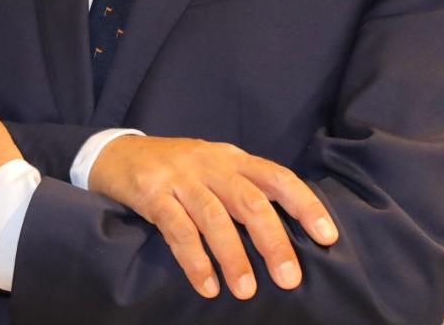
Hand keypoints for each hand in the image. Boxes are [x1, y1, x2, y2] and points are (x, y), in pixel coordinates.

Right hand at [90, 135, 338, 300]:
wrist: (116, 153)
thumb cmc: (175, 168)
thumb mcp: (213, 167)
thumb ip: (244, 190)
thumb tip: (286, 234)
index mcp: (232, 158)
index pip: (278, 177)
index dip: (305, 205)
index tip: (327, 237)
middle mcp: (209, 164)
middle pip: (250, 201)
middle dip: (273, 242)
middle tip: (288, 278)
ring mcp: (179, 177)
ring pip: (214, 218)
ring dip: (233, 257)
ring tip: (245, 291)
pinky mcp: (151, 193)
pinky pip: (177, 229)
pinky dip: (194, 260)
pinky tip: (207, 285)